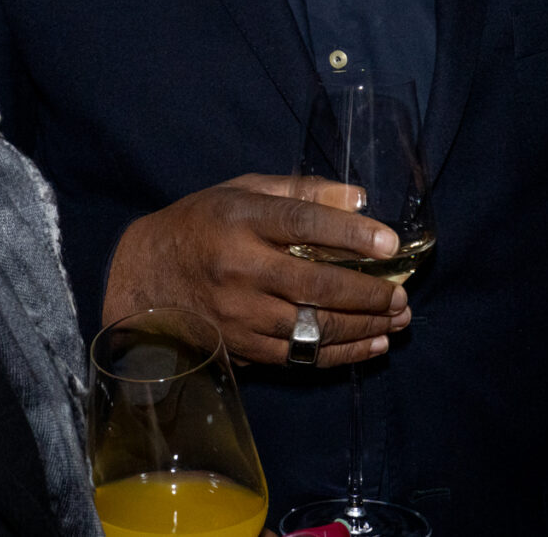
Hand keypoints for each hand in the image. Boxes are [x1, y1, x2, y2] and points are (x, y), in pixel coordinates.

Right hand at [101, 174, 411, 368]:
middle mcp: (239, 269)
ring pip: (312, 327)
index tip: (390, 243)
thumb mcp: (243, 191)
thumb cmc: (202, 223)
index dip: (349, 234)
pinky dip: (341, 354)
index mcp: (240, 221)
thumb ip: (301, 191)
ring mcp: (238, 314)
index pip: (301, 224)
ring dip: (363, 327)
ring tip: (398, 319)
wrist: (145, 275)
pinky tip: (372, 345)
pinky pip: (298, 357)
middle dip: (368, 293)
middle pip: (315, 284)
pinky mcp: (239, 347)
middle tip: (402, 294)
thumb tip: (359, 199)